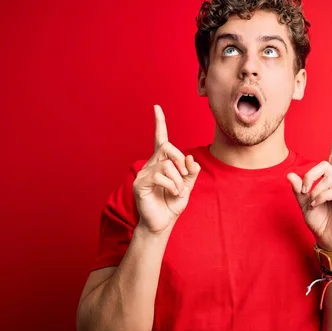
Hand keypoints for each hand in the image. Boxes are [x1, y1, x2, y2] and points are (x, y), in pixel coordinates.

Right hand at [133, 105, 200, 233]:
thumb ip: (191, 171)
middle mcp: (151, 164)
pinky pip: (160, 176)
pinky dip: (173, 185)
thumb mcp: (188, 186)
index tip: (156, 107)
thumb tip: (190, 158)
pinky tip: (173, 194)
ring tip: (178, 191)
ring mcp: (144, 173)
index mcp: (162, 162)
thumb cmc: (172, 203)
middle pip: (167, 147)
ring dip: (179, 179)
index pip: (160, 139)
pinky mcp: (140, 184)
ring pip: (167, 163)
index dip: (159, 123)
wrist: (162, 223)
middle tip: (185, 176)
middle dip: (180, 159)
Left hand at [287, 123, 331, 250]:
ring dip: (315, 192)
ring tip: (313, 203)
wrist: (327, 239)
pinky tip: (318, 205)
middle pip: (324, 166)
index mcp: (330, 181)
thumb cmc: (318, 222)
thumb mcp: (303, 204)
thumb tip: (290, 175)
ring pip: (328, 179)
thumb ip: (298, 189)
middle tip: (304, 191)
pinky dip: (321, 197)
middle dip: (310, 176)